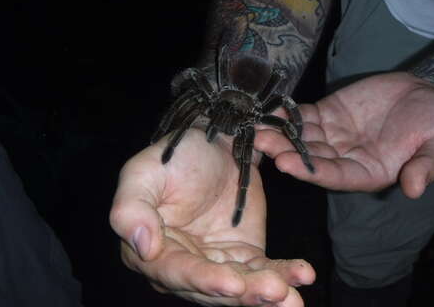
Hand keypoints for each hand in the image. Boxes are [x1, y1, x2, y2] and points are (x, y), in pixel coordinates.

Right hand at [109, 128, 314, 305]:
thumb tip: (143, 248)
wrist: (212, 141)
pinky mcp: (245, 255)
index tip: (231, 283)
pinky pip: (265, 270)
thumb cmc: (173, 156)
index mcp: (152, 251)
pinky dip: (284, 274)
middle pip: (214, 287)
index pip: (176, 272)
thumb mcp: (143, 173)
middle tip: (275, 291)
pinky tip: (303, 275)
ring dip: (268, 290)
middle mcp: (184, 266)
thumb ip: (130, 209)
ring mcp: (217, 263)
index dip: (203, 280)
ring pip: (243, 285)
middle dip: (245, 292)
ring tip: (292, 294)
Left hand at [255, 72, 433, 197]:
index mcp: (366, 173)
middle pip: (308, 158)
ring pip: (300, 138)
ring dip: (277, 134)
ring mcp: (332, 136)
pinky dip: (285, 114)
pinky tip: (267, 111)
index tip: (285, 164)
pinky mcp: (326, 114)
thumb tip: (414, 190)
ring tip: (255, 127)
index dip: (309, 171)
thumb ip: (425, 167)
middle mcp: (343, 159)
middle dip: (283, 152)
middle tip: (259, 144)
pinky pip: (302, 116)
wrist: (426, 92)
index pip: (333, 176)